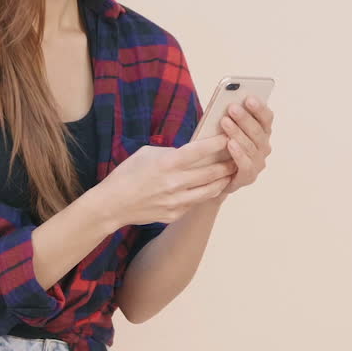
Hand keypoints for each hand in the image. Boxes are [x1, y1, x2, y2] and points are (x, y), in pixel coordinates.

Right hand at [93, 133, 235, 229]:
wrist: (113, 204)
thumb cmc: (127, 174)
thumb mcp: (146, 154)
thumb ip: (170, 152)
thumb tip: (190, 152)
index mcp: (167, 163)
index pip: (200, 150)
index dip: (218, 143)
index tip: (229, 137)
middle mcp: (175, 182)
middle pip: (212, 172)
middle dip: (228, 163)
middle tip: (238, 156)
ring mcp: (176, 201)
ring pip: (210, 190)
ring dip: (223, 180)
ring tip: (230, 173)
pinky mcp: (175, 213)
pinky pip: (196, 202)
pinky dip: (205, 193)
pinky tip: (210, 187)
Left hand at [218, 95, 273, 195]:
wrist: (212, 177)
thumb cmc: (218, 148)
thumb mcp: (222, 130)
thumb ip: (228, 117)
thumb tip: (226, 102)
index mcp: (262, 132)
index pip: (266, 118)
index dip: (259, 108)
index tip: (249, 97)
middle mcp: (263, 147)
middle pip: (258, 131)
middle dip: (245, 118)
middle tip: (232, 107)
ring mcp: (258, 163)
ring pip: (251, 146)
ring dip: (238, 133)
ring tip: (225, 121)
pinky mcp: (248, 177)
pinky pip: (246, 165)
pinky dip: (239, 153)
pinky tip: (230, 143)